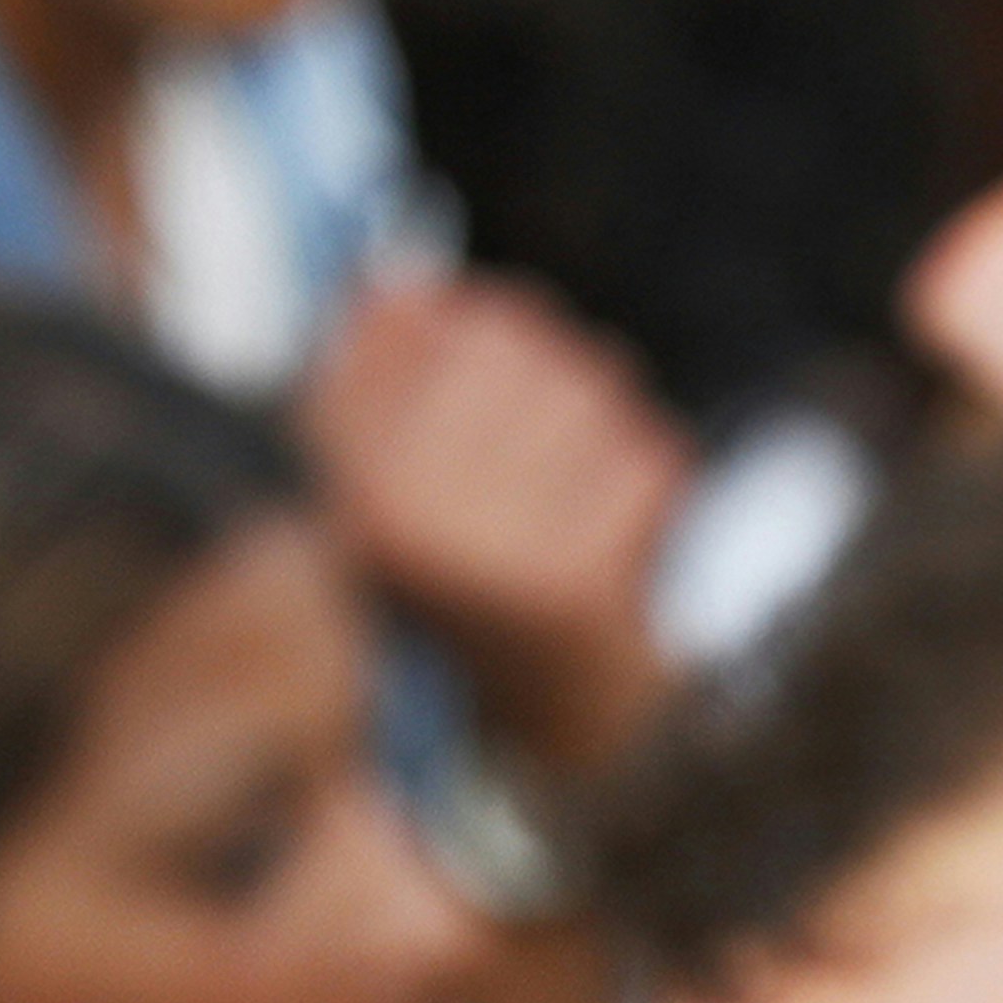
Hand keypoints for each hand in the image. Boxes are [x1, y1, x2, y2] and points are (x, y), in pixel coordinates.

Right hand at [302, 273, 690, 776]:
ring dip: (594, 417)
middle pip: (522, 346)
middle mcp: (414, 520)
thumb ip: (368, 369)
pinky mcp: (586, 590)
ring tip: (564, 475)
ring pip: (594, 392)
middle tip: (528, 423)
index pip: (445, 323)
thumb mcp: (367, 474)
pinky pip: (651, 460)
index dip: (470, 321)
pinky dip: (642, 474)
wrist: (531, 724)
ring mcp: (499, 558)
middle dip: (538, 366)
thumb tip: (399, 279)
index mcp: (351, 480)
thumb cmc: (443, 579)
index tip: (464, 358)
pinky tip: (606, 518)